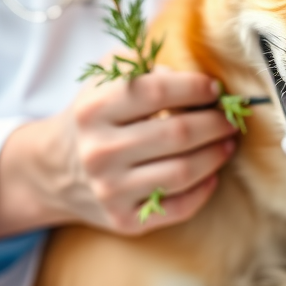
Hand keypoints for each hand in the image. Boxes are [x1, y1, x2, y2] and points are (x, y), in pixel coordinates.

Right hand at [0, 67, 237, 237]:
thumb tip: (191, 77)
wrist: (54, 171)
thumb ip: (140, 65)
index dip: (194, 88)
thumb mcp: (102, 81)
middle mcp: (99, 151)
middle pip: (178, 133)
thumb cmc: (93, 119)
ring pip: (183, 172)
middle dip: (216, 123)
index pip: (157, 91)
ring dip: (216, 155)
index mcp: (93, 110)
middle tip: (230, 118)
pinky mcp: (124, 220)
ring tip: (227, 143)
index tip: (213, 88)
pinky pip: (178, 208)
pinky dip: (204, 190)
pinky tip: (211, 175)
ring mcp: (110, 190)